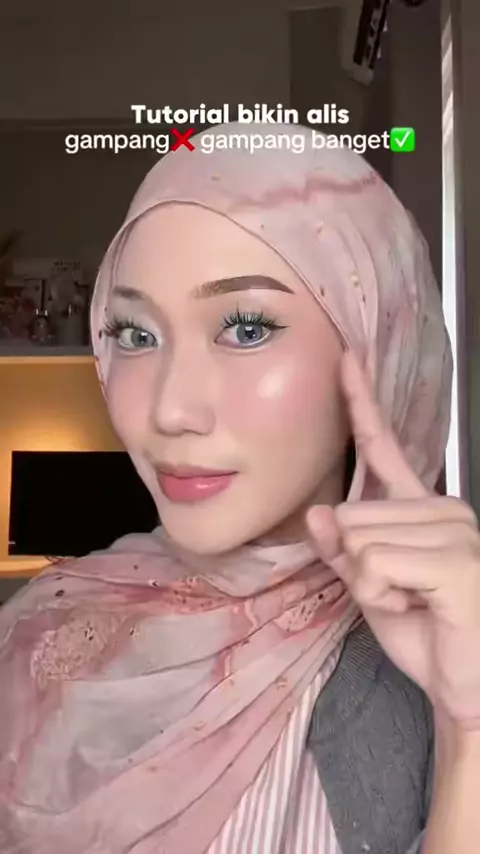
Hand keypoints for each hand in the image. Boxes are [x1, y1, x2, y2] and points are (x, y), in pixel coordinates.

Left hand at [307, 351, 479, 729]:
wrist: (465, 688)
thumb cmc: (424, 633)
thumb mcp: (369, 587)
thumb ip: (342, 550)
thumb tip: (320, 512)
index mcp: (423, 509)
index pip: (385, 449)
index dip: (362, 403)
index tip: (347, 360)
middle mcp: (444, 508)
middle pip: (350, 514)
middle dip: (356, 565)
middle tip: (398, 593)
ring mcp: (454, 530)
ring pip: (358, 539)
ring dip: (369, 583)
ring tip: (411, 600)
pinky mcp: (455, 558)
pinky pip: (374, 562)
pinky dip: (380, 593)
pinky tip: (417, 606)